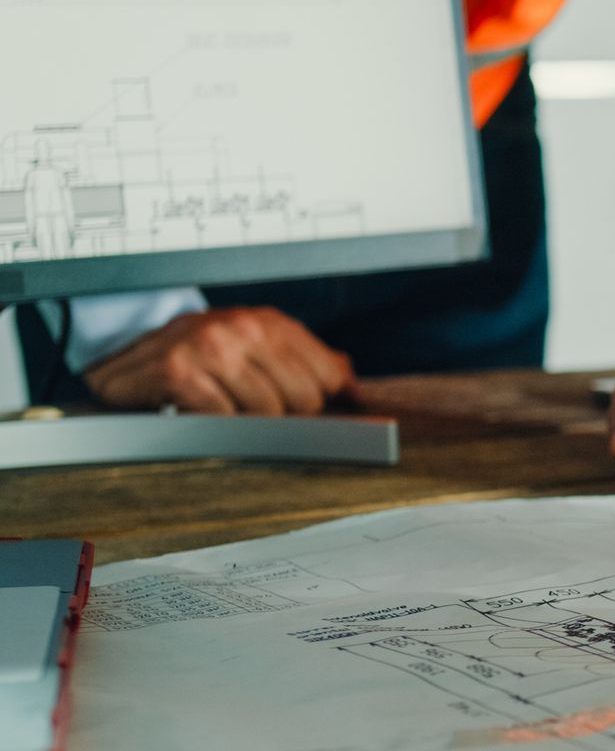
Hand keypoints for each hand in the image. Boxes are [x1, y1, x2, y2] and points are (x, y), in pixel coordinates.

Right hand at [83, 307, 354, 415]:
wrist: (122, 360)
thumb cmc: (200, 358)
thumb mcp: (258, 349)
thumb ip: (311, 364)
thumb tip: (356, 390)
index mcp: (270, 323)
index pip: (329, 376)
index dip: (323, 403)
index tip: (313, 415)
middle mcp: (244, 327)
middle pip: (304, 399)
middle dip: (286, 418)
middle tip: (254, 414)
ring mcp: (211, 346)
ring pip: (267, 414)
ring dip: (247, 425)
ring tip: (225, 412)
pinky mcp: (179, 370)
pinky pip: (224, 419)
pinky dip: (214, 427)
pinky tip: (200, 414)